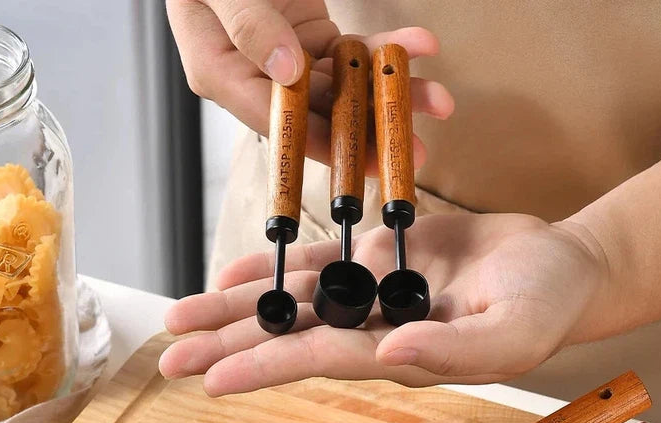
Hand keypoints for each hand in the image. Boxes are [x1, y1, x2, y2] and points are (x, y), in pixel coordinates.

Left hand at [158, 212, 610, 392]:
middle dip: (228, 345)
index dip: (266, 367)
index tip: (214, 378)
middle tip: (170, 356)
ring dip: (235, 308)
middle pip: (288, 337)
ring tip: (182, 318)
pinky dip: (275, 267)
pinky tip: (234, 272)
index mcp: (400, 352)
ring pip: (290, 302)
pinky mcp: (377, 260)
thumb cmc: (546, 305)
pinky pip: (315, 264)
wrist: (559, 268)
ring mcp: (371, 294)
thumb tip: (393, 348)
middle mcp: (374, 329)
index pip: (321, 360)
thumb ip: (453, 347)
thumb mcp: (513, 333)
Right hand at [166, 0, 453, 169]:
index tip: (364, 158)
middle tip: (415, 150)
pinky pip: (353, 51)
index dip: (322, 143)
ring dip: (391, 92)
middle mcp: (257, 78)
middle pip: (318, 116)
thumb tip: (287, 70)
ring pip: (344, 87)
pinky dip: (385, 49)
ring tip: (438, 101)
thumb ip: (248, 26)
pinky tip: (420, 46)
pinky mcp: (312, 39)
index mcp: (222, 75)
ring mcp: (288, 61)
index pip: (277, 121)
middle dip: (371, 131)